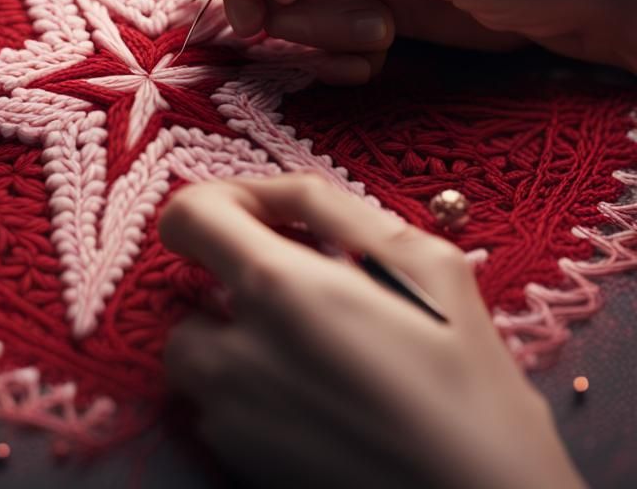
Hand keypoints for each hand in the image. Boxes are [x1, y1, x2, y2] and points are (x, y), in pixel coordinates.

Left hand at [160, 174, 583, 488]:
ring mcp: (231, 420)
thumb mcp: (423, 262)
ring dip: (231, 342)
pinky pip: (216, 410)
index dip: (218, 202)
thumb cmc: (471, 386)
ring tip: (307, 350)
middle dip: (229, 285)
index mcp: (277, 288)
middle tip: (299, 292)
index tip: (261, 216)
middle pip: (185, 296)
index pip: (187, 216)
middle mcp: (235, 354)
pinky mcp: (241, 467)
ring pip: (194, 358)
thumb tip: (269, 195)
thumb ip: (331, 209)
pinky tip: (314, 401)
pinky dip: (247, 393)